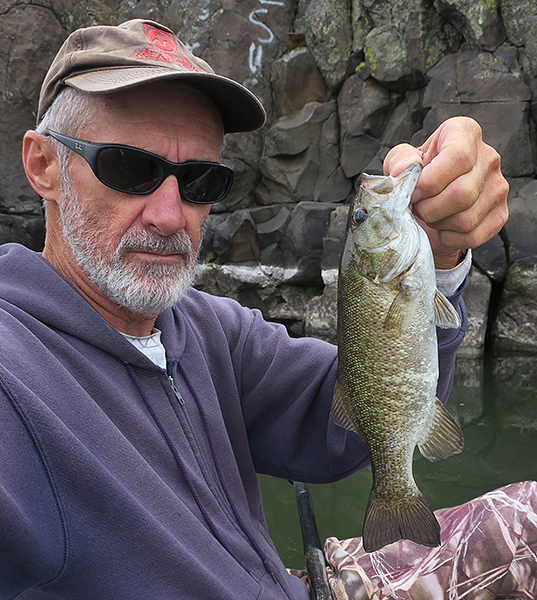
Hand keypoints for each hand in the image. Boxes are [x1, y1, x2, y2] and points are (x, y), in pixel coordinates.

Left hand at [383, 116, 508, 268]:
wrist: (430, 203)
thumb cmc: (418, 177)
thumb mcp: (401, 162)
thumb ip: (399, 161)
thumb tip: (404, 170)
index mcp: (465, 134)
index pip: (458, 156)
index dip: (431, 181)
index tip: (413, 192)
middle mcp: (488, 157)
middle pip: (462, 193)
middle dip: (429, 209)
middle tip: (416, 208)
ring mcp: (498, 187)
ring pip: (466, 218)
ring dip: (438, 224)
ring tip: (428, 215)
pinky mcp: (500, 214)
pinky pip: (473, 236)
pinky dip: (449, 238)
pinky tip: (441, 227)